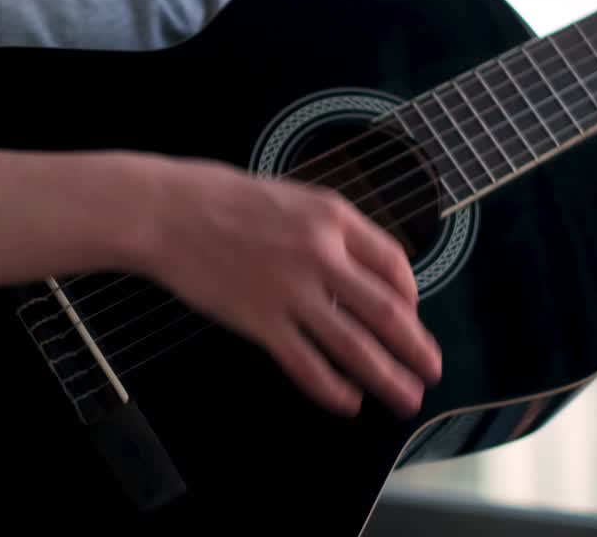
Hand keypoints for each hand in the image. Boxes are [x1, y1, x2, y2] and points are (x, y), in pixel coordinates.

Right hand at [134, 155, 442, 418]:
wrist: (165, 210)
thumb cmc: (219, 197)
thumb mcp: (290, 194)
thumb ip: (328, 228)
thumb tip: (360, 267)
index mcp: (332, 216)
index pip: (393, 263)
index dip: (412, 296)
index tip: (412, 316)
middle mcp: (320, 254)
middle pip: (387, 312)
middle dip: (416, 348)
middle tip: (431, 371)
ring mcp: (290, 290)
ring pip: (354, 346)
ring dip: (387, 378)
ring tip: (405, 398)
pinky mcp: (259, 320)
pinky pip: (306, 364)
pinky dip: (332, 388)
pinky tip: (346, 401)